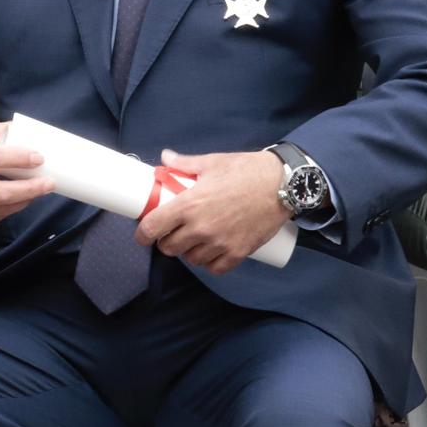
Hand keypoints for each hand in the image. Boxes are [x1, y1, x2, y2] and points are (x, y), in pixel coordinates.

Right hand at [0, 122, 56, 228]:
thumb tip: (27, 131)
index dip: (17, 158)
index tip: (38, 157)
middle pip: (0, 192)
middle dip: (30, 189)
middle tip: (50, 183)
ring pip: (1, 208)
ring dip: (25, 199)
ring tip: (40, 189)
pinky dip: (13, 207)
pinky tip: (21, 198)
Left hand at [136, 149, 290, 275]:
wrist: (283, 185)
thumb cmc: (246, 171)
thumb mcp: (211, 163)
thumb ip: (184, 164)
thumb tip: (165, 158)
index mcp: (189, 205)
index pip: (153, 227)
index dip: (143, 234)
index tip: (143, 235)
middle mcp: (201, 227)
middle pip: (169, 248)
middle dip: (166, 242)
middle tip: (172, 234)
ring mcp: (220, 242)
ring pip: (191, 259)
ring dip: (189, 252)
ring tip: (193, 241)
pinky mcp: (239, 252)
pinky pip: (215, 268)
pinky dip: (210, 263)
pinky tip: (211, 253)